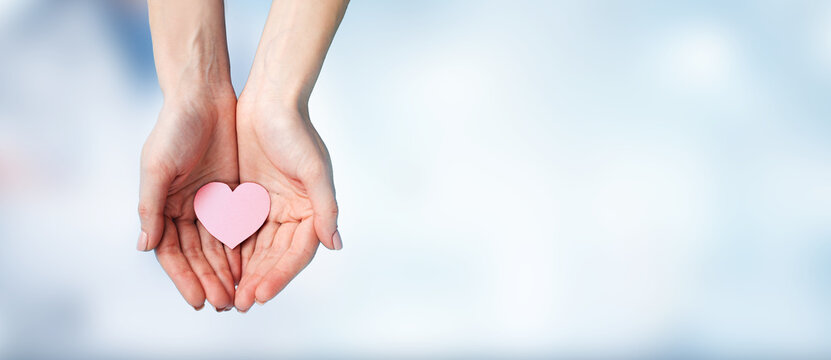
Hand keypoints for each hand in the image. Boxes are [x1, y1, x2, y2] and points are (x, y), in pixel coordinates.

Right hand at [138, 87, 239, 310]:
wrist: (204, 96)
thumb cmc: (174, 128)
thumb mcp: (157, 167)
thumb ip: (151, 207)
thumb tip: (144, 246)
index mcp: (162, 206)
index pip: (173, 253)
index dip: (184, 278)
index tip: (197, 302)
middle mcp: (184, 209)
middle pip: (198, 255)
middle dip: (209, 280)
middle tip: (225, 305)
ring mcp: (209, 202)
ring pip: (219, 245)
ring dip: (226, 270)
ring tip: (239, 294)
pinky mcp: (232, 192)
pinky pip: (238, 226)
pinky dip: (243, 247)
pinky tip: (252, 267)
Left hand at [233, 96, 340, 311]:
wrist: (269, 99)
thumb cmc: (296, 131)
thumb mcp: (314, 169)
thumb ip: (325, 208)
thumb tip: (335, 244)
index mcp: (312, 210)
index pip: (297, 252)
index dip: (280, 275)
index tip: (260, 294)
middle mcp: (293, 213)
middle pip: (275, 256)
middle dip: (259, 280)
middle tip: (240, 303)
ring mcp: (269, 206)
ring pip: (256, 249)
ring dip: (244, 273)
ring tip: (229, 296)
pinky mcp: (248, 198)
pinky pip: (238, 231)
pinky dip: (230, 251)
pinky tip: (218, 269)